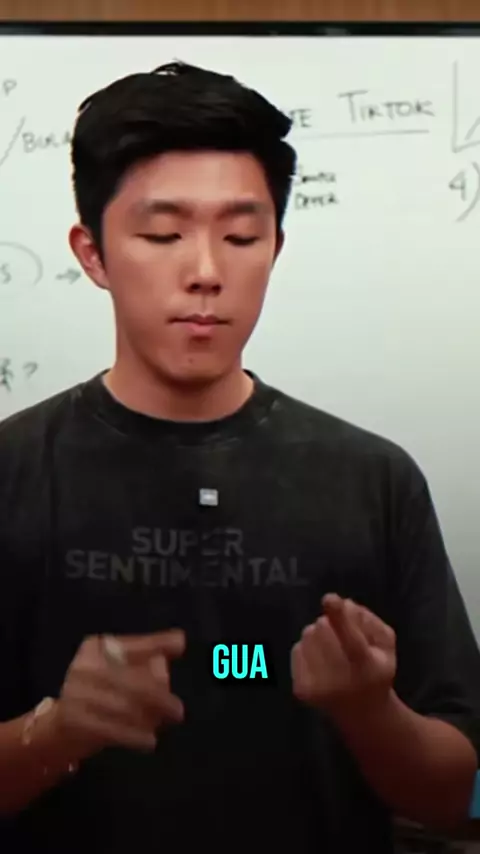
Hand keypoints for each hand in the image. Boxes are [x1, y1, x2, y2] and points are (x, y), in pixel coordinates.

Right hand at [52, 629, 185, 757]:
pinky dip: (134, 736)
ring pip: (125, 707)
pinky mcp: (73, 720)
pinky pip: (112, 729)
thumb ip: (148, 659)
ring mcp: (75, 693)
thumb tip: (177, 643)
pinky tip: (148, 741)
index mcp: (97, 647)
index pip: (133, 645)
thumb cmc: (100, 694)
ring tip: (161, 725)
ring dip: (149, 719)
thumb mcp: (121, 671)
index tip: (179, 644)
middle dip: (159, 697)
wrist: (60, 729)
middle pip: (132, 680)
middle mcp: (84, 665)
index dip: (156, 644)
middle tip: (178, 711)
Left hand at [291, 594, 395, 717]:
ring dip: (318, 635)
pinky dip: (308, 648)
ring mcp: (318, 687)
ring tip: (332, 649)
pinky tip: (321, 661)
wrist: (362, 712)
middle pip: (323, 629)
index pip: (352, 640)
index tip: (329, 598)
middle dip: (330, 623)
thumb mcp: (385, 644)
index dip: (340, 618)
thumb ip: (368, 620)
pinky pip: (296, 649)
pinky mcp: (301, 690)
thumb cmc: (376, 670)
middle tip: (340, 634)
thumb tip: (342, 604)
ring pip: (308, 636)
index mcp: (366, 668)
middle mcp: (341, 681)